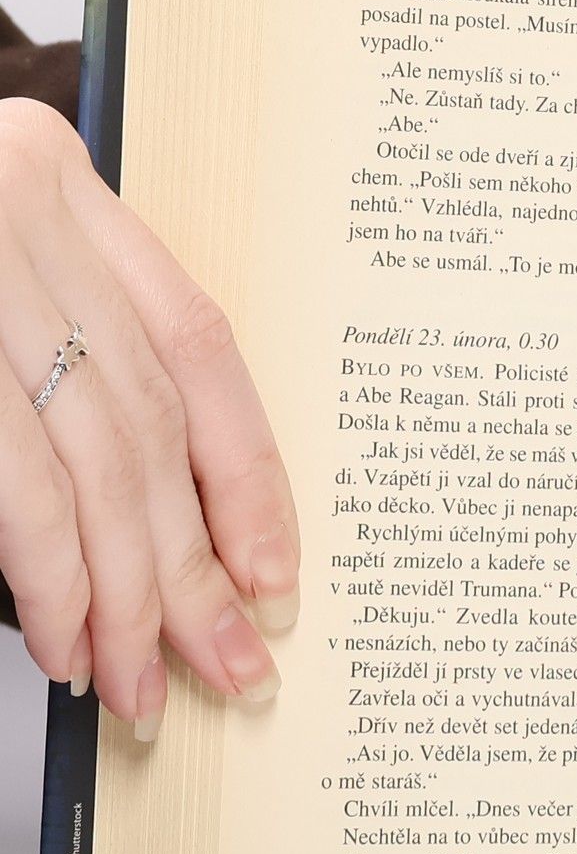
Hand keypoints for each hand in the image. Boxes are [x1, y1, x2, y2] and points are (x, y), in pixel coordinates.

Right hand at [0, 98, 296, 737]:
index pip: (197, 343)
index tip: (274, 564)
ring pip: (100, 456)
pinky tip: (66, 636)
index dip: (247, 464)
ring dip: (129, 588)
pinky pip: (22, 482)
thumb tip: (154, 517)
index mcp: (52, 175)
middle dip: (198, 557)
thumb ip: (56, 351)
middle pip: (155, 416)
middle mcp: (22, 204)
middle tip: (232, 658)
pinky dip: (53, 572)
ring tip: (140, 677)